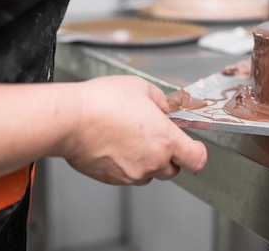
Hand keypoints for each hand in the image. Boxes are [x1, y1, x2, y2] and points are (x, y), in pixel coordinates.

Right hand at [60, 76, 206, 185]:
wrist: (71, 120)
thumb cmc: (103, 102)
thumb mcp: (140, 88)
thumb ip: (160, 101)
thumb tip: (163, 109)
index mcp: (165, 139)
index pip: (196, 159)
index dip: (196, 153)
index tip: (193, 147)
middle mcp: (152, 161)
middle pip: (173, 170)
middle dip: (169, 156)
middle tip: (155, 138)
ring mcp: (132, 173)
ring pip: (148, 174)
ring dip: (146, 162)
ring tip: (130, 139)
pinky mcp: (112, 179)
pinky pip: (127, 176)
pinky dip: (126, 165)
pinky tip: (115, 145)